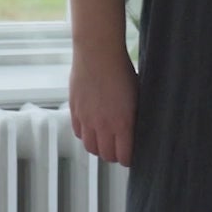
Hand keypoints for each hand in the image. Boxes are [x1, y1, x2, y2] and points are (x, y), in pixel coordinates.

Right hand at [69, 41, 138, 166]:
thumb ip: (135, 116)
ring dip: (98, 148)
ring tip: (105, 141)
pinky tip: (93, 128)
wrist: (97, 52)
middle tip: (119, 150)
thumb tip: (136, 129)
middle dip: (114, 156)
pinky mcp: (74, 110)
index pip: (123, 156)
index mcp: (122, 123)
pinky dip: (86, 135)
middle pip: (106, 155)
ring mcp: (86, 119)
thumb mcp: (137, 95)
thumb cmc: (122, 70)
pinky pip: (78, 133)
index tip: (131, 155)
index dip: (128, 159)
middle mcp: (102, 125)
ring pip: (90, 147)